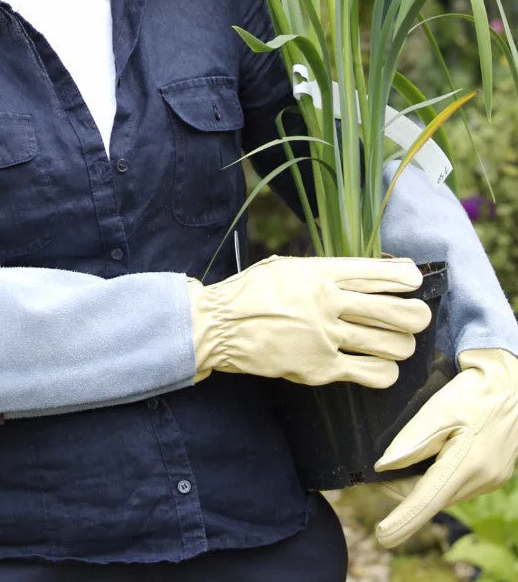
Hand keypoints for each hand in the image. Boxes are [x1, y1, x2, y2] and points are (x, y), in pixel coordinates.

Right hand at [188, 254, 430, 386]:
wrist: (220, 326)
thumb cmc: (253, 292)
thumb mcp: (287, 268)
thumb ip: (324, 271)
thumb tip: (362, 274)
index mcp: (319, 273)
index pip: (373, 272)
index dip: (402, 276)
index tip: (415, 279)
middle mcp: (328, 303)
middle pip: (393, 310)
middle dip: (416, 315)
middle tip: (419, 317)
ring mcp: (326, 337)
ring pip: (389, 344)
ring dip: (403, 345)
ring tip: (400, 345)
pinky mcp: (321, 368)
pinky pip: (371, 373)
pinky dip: (386, 372)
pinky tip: (384, 369)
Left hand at [374, 348, 517, 547]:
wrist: (513, 382)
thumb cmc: (476, 392)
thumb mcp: (441, 409)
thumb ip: (413, 440)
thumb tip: (383, 466)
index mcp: (467, 465)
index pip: (427, 501)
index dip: (403, 521)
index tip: (382, 536)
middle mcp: (481, 479)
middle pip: (434, 497)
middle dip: (406, 493)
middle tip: (380, 477)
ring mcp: (491, 479)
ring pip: (446, 492)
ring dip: (423, 485)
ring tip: (400, 466)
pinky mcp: (494, 473)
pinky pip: (459, 484)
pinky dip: (441, 477)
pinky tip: (431, 459)